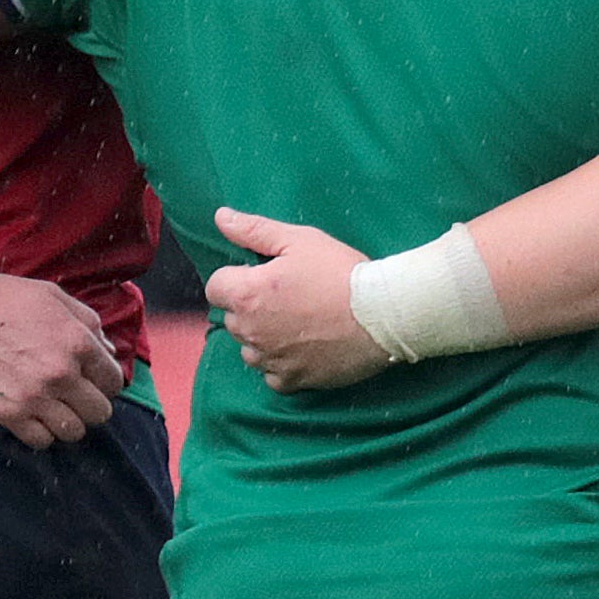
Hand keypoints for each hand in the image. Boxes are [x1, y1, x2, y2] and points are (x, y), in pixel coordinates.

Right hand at [0, 274, 131, 442]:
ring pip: (74, 432)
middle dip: (91, 405)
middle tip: (76, 397)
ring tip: (56, 410)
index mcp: (78, 343)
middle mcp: (62, 374)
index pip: (114, 382)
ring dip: (68, 423)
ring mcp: (35, 397)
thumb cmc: (6, 301)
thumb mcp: (55, 297)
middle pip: (100, 412)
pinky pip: (41, 441)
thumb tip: (109, 351)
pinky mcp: (9, 413)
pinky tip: (35, 418)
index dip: (106, 382)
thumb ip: (89, 323)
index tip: (93, 381)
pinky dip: (41, 434)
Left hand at [200, 207, 388, 392]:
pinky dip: (281, 364)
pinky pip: (271, 375)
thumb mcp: (300, 239)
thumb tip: (220, 217)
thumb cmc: (341, 271)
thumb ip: (254, 230)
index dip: (238, 277)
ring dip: (263, 337)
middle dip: (250, 307)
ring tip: (297, 323)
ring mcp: (270, 360)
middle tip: (288, 296)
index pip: (215, 287)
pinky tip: (304, 348)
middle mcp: (250, 331)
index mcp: (247, 294)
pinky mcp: (292, 380)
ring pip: (249, 349)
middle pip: (233, 318)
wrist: (382, 314)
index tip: (265, 275)